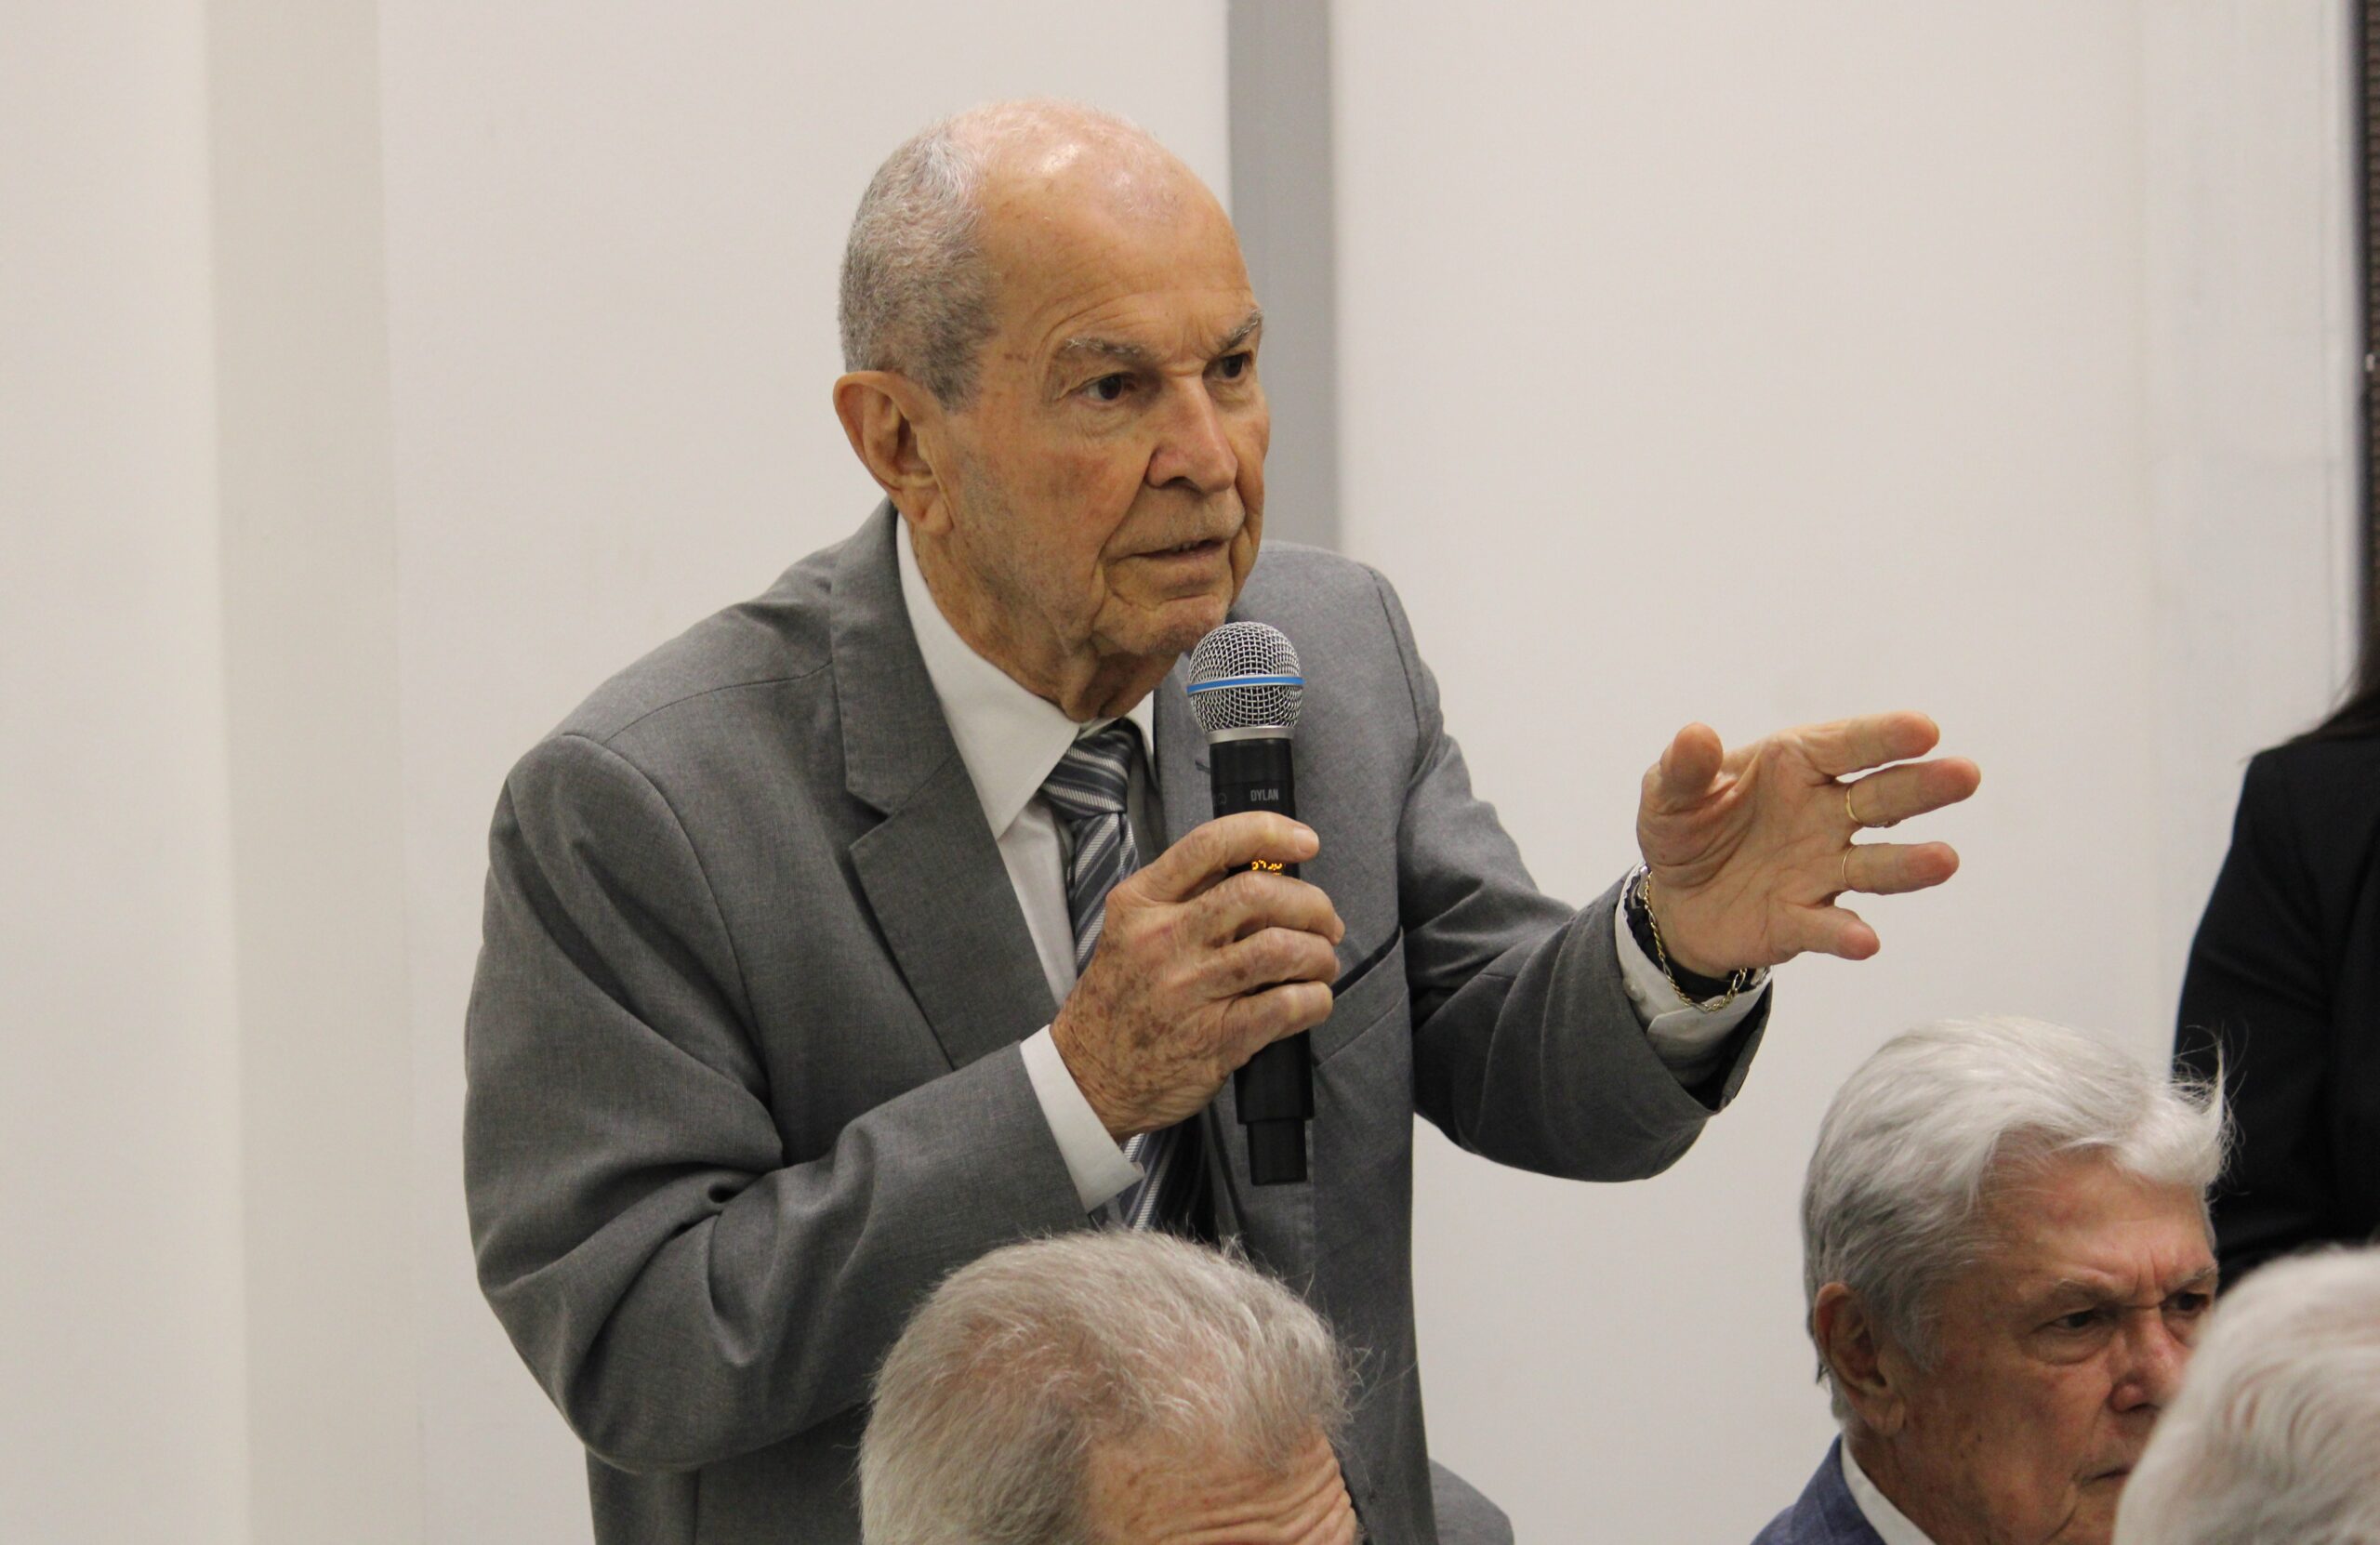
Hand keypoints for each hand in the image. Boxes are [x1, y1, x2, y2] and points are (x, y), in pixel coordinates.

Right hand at [1051, 812, 1344, 1138]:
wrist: (1089, 1079)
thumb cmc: (1120, 1002)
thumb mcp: (1130, 932)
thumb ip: (1186, 898)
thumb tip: (1264, 874)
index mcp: (1140, 904)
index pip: (1210, 845)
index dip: (1269, 833)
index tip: (1305, 842)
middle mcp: (1162, 940)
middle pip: (1258, 894)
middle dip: (1311, 904)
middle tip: (1325, 922)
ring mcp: (1189, 990)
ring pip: (1281, 949)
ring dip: (1319, 953)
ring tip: (1320, 962)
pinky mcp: (1216, 1038)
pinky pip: (1287, 1005)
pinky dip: (1315, 998)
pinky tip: (1311, 999)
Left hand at [1635, 711, 1980, 974]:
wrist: (1675, 899)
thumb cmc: (1685, 827)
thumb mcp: (1667, 794)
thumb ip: (1682, 768)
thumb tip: (1696, 735)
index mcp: (1796, 765)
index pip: (1848, 745)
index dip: (1885, 736)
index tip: (1926, 729)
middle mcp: (1824, 813)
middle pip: (1882, 798)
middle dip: (1923, 786)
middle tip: (1965, 775)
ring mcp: (1822, 868)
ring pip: (1875, 865)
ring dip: (1909, 864)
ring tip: (1945, 860)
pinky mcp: (1804, 920)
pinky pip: (1828, 927)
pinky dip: (1846, 935)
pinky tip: (1865, 941)